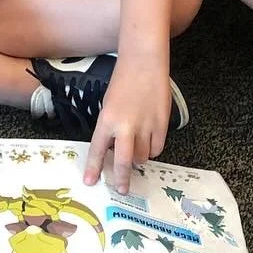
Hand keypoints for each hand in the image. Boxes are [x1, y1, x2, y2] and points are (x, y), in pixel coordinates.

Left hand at [85, 55, 170, 191]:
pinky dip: (152, 149)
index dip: (93, 168)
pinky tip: (149, 141)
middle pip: (123, 163)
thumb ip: (110, 128)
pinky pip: (157, 148)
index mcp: (107, 120)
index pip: (97, 150)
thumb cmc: (123, 82)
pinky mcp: (162, 125)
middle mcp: (125, 127)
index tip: (90, 182)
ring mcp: (145, 127)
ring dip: (138, 159)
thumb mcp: (108, 105)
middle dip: (121, 179)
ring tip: (135, 149)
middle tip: (121, 189)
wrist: (144, 63)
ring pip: (142, 157)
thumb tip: (113, 150)